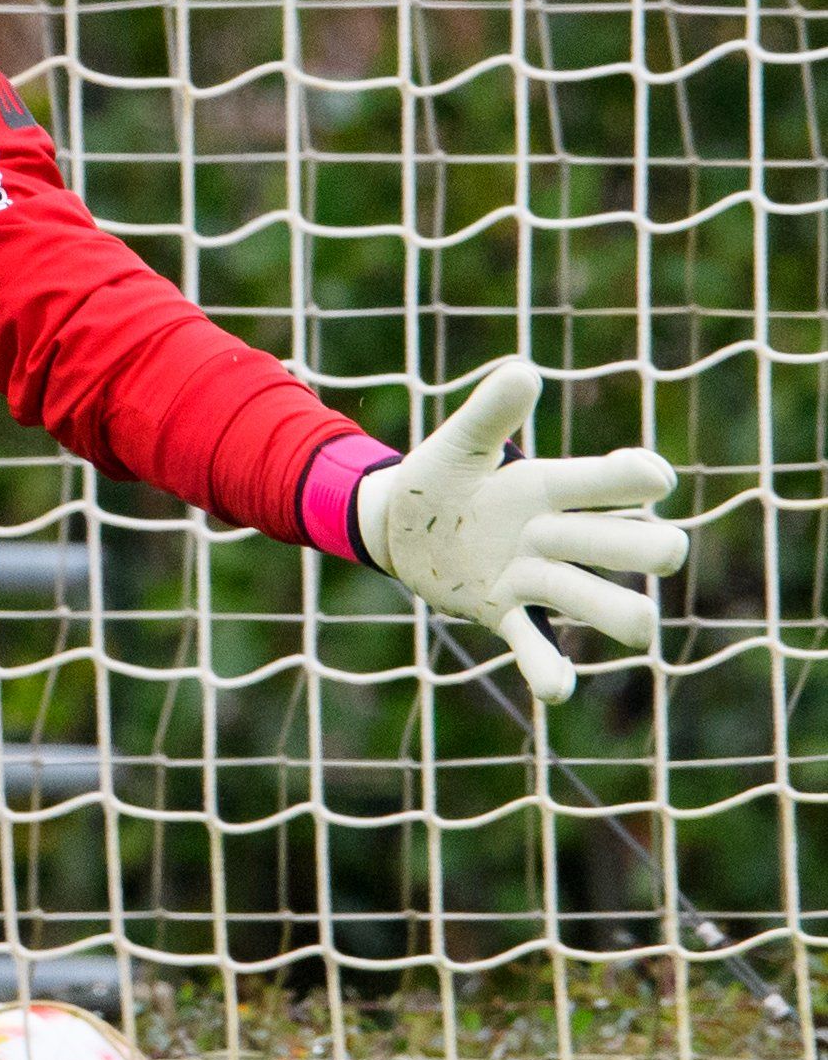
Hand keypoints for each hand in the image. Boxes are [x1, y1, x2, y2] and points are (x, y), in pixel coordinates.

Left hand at [356, 359, 689, 701]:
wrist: (396, 526)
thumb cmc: (439, 478)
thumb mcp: (457, 442)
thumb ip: (488, 412)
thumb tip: (524, 371)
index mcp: (549, 487)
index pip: (612, 483)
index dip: (636, 479)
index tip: (650, 476)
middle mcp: (554, 535)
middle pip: (622, 543)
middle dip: (646, 547)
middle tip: (663, 550)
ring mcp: (532, 578)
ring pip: (593, 601)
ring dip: (619, 614)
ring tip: (642, 627)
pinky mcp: (501, 613)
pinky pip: (533, 646)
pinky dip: (547, 669)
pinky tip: (555, 688)